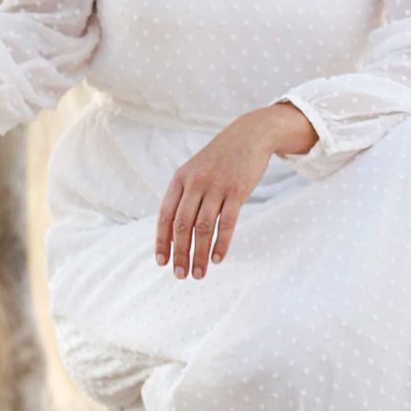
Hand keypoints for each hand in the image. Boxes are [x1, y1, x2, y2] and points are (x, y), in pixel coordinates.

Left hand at [154, 102, 317, 279]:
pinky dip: (221, 243)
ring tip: (199, 273)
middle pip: (182, 225)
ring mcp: (216, 186)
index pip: (165, 215)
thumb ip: (184, 196)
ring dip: (199, 254)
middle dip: (179, 253)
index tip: (162, 262)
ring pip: (203, 227)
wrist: (248, 135)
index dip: (162, 240)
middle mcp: (195, 183)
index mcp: (180, 179)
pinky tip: (217, 259)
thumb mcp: (195, 171)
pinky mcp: (237, 190)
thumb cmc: (218, 159)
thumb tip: (173, 232)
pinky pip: (227, 222)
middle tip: (180, 275)